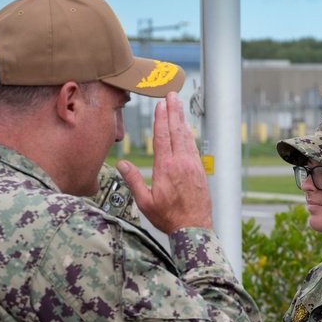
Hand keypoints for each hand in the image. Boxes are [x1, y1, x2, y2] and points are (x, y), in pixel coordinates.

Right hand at [117, 93, 212, 233]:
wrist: (194, 228)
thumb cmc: (168, 218)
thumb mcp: (145, 202)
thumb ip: (134, 181)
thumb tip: (121, 164)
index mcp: (166, 168)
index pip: (163, 137)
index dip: (161, 118)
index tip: (161, 104)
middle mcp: (181, 163)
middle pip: (176, 131)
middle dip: (173, 111)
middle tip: (171, 94)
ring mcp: (193, 165)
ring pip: (186, 137)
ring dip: (182, 119)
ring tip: (179, 104)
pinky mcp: (200, 170)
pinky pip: (193, 147)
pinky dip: (189, 134)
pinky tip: (187, 128)